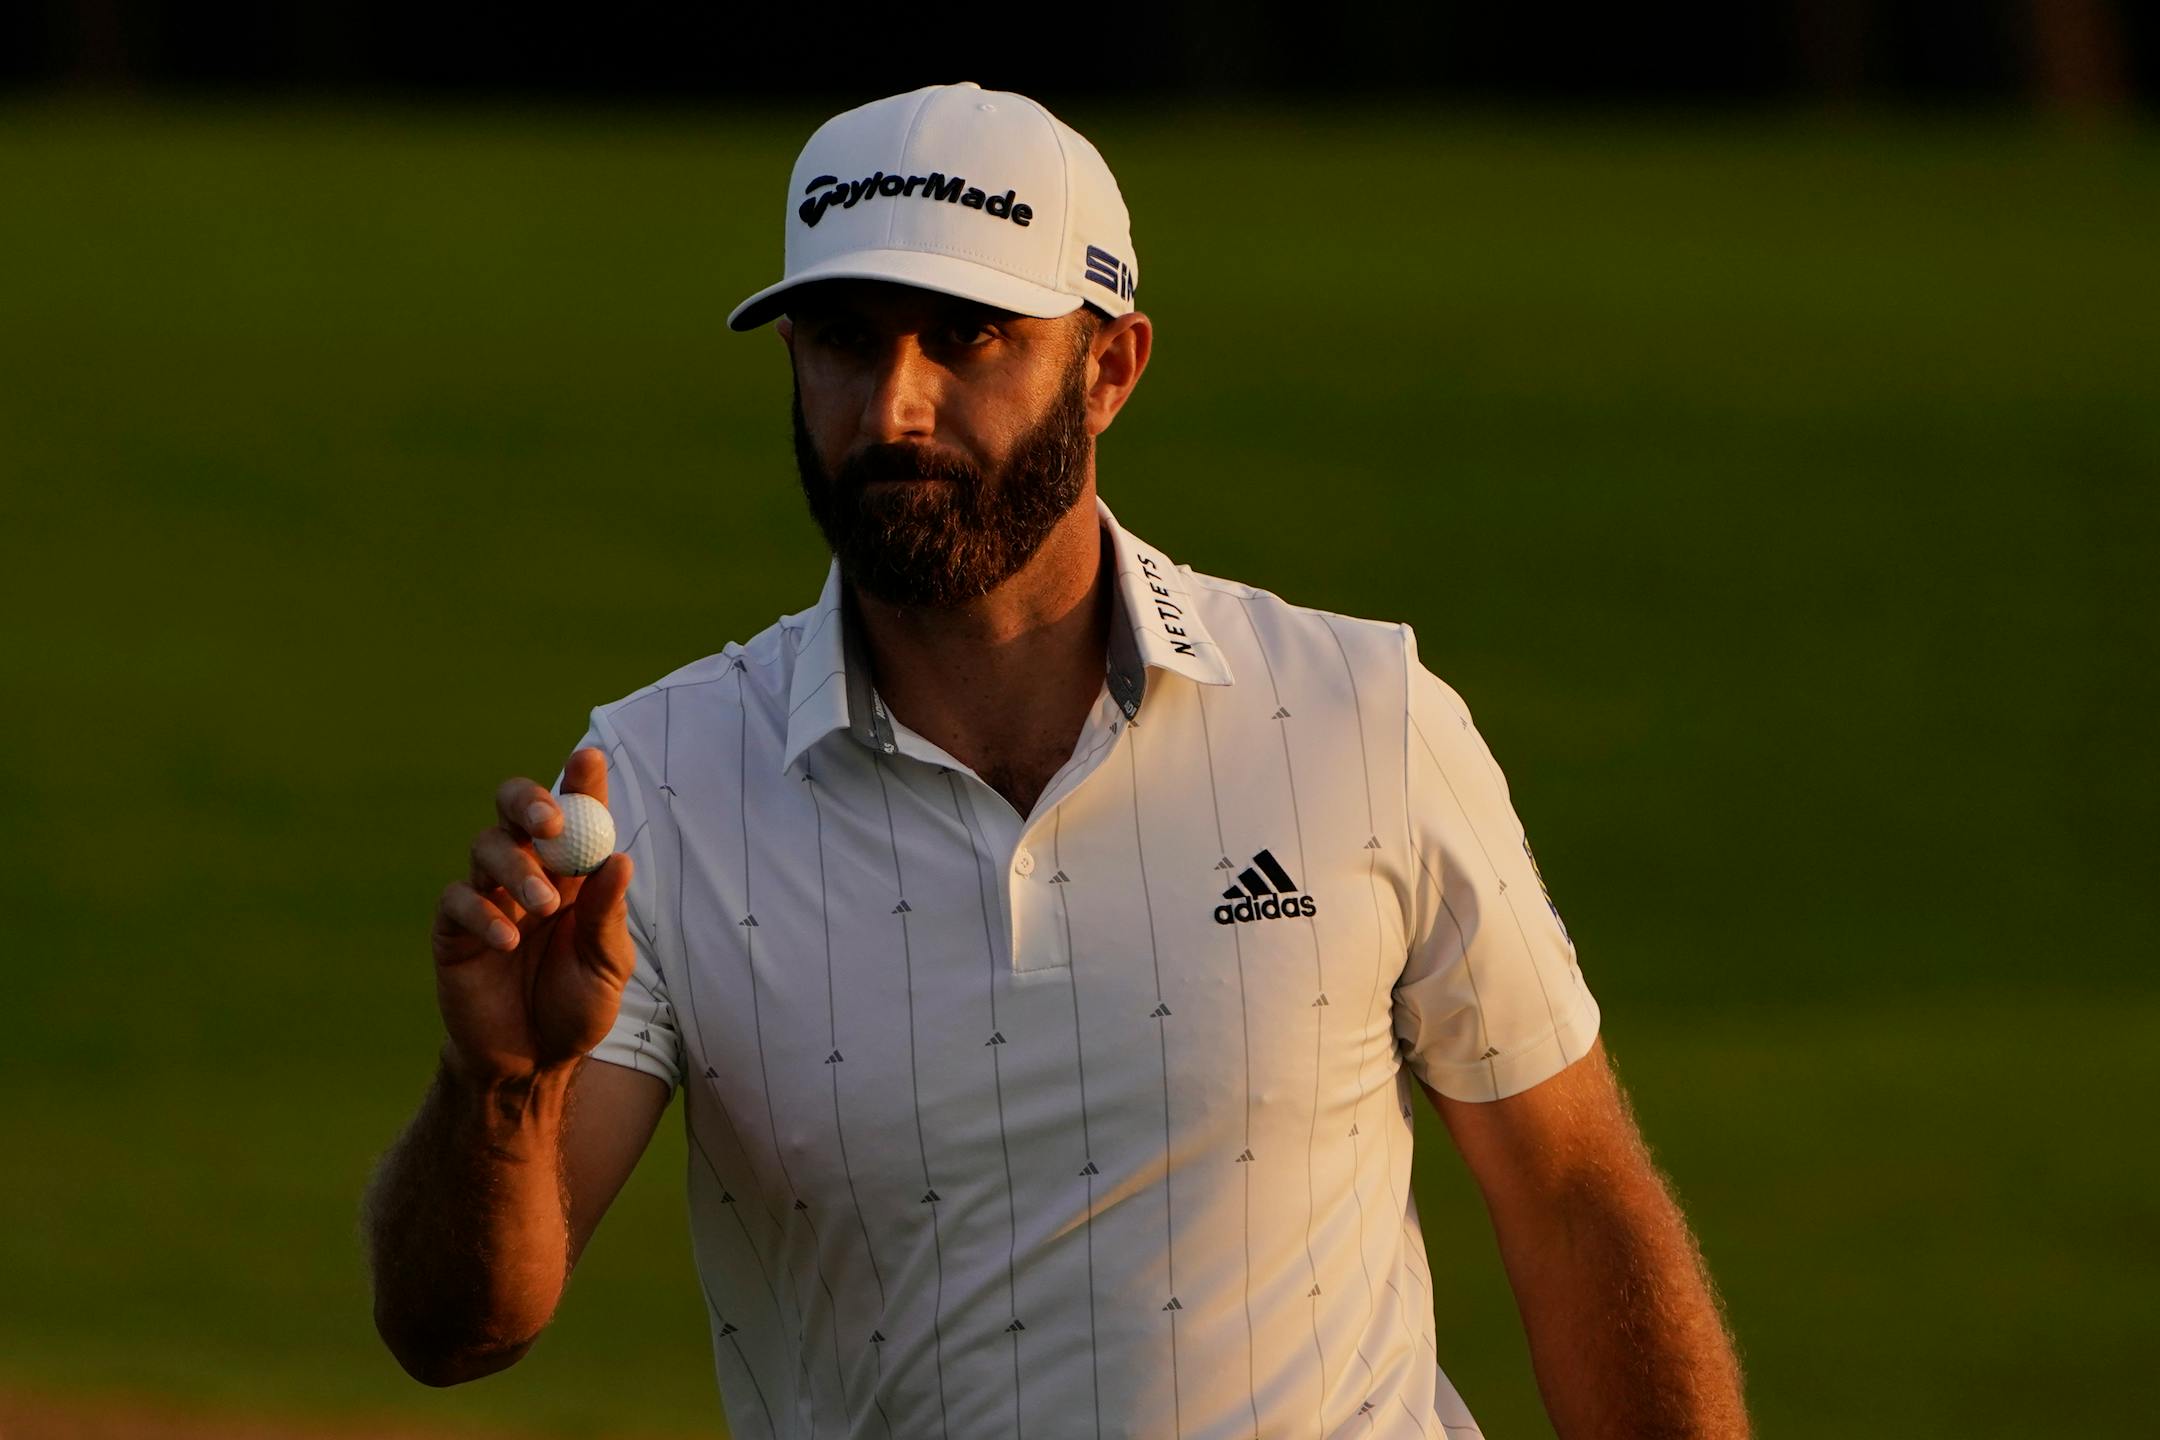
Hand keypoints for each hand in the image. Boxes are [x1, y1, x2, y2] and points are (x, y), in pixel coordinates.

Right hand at [429, 747, 636, 1085]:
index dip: (580, 781)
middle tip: (550, 820)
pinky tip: (507, 940)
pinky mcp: (454, 928)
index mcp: (574, 871)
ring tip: (543, 905)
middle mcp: (528, 870)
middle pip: (514, 808)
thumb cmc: (577, 1006)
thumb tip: (621, 858)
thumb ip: (608, 915)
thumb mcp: (607, 966)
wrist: (531, 1060)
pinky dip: (483, 913)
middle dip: (528, 800)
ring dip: (516, 867)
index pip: (576, 812)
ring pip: (486, 846)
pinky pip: (458, 900)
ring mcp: (488, 895)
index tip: (589, 758)